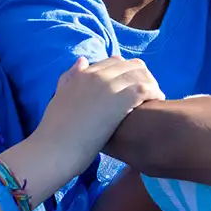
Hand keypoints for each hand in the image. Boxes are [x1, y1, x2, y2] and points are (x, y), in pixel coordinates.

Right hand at [36, 57, 164, 171]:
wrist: (53, 149)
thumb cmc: (54, 131)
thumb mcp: (59, 97)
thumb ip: (69, 78)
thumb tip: (82, 61)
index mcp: (82, 74)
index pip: (114, 61)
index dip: (127, 73)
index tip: (132, 87)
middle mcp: (97, 74)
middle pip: (132, 65)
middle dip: (143, 77)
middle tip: (148, 94)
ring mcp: (109, 86)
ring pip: (141, 74)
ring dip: (151, 84)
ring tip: (155, 100)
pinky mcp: (120, 100)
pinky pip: (146, 89)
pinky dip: (155, 94)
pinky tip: (156, 105)